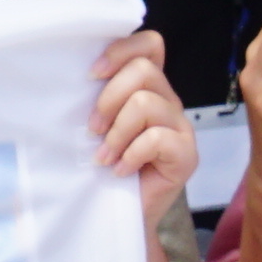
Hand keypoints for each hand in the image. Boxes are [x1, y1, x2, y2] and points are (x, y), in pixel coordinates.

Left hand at [88, 30, 197, 207]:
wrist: (120, 216)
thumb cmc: (106, 168)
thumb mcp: (98, 126)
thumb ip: (98, 98)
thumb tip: (75, 78)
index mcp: (150, 88)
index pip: (150, 45)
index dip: (121, 51)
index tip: (92, 76)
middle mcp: (169, 101)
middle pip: (143, 71)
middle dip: (109, 99)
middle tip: (93, 130)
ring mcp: (182, 127)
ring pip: (145, 103)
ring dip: (116, 133)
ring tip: (105, 157)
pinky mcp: (187, 155)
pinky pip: (156, 138)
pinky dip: (131, 155)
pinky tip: (122, 171)